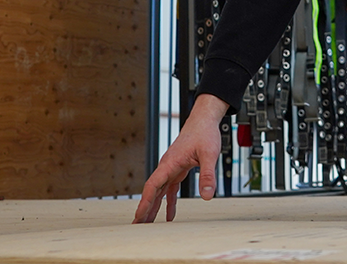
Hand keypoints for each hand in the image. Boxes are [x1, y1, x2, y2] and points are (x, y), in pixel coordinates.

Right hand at [132, 94, 227, 222]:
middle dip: (144, 209)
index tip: (138, 215)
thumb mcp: (209, 153)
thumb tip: (206, 195)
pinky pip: (170, 188)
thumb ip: (208, 175)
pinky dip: (168, 201)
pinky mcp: (178, 168)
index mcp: (170, 162)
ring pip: (159, 191)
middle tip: (136, 227)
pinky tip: (170, 214)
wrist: (204, 120)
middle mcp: (168, 166)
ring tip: (147, 224)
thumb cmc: (204, 132)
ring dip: (154, 207)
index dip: (145, 201)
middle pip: (152, 191)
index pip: (153, 184)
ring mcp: (172, 167)